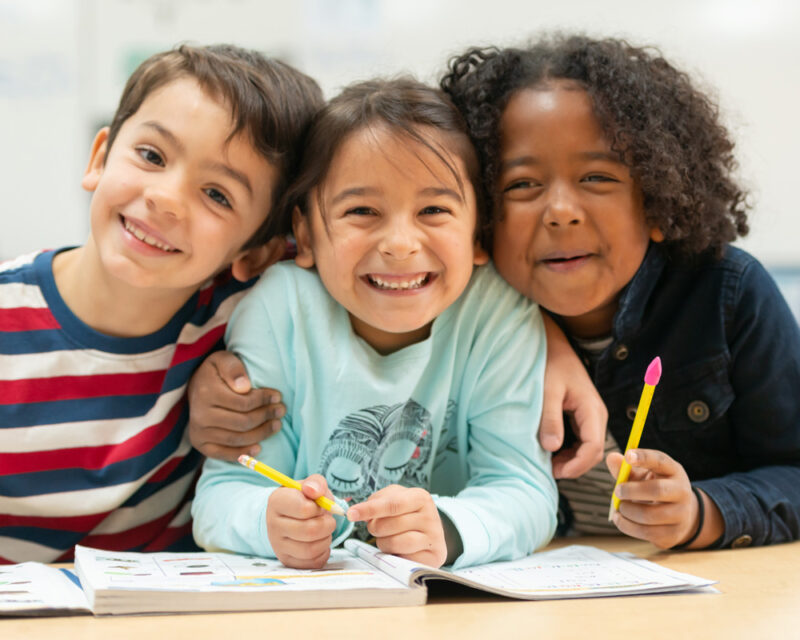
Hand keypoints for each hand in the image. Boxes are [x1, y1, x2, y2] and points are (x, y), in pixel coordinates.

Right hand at [187, 350, 285, 460]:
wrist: (195, 385)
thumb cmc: (216, 372)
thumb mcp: (223, 359)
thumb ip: (234, 369)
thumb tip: (245, 386)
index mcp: (206, 392)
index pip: (243, 403)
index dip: (264, 400)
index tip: (277, 396)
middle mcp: (200, 415)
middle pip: (243, 422)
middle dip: (266, 417)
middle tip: (281, 411)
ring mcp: (199, 431)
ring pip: (237, 439)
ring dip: (261, 434)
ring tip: (276, 425)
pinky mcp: (200, 444)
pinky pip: (223, 454)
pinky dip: (243, 454)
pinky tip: (258, 448)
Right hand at [267, 474, 337, 568]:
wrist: (289, 515)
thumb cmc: (303, 498)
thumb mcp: (310, 485)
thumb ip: (316, 483)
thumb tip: (314, 491)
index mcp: (277, 501)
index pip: (304, 509)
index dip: (319, 507)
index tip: (319, 505)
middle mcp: (273, 525)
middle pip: (309, 531)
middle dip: (328, 525)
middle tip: (329, 520)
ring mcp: (278, 545)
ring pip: (310, 550)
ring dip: (326, 539)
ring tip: (325, 531)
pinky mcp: (286, 560)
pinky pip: (312, 563)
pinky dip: (323, 552)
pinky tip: (320, 542)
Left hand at [347, 486, 446, 567]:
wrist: (431, 533)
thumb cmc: (408, 514)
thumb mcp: (396, 498)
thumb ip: (377, 501)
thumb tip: (357, 512)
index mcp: (420, 498)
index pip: (392, 504)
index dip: (370, 509)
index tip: (351, 514)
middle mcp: (430, 517)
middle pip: (390, 525)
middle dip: (375, 528)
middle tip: (376, 527)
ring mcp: (433, 538)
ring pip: (395, 543)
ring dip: (384, 543)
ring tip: (389, 538)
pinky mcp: (434, 557)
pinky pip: (403, 559)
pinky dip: (395, 555)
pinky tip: (399, 550)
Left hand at [540, 315, 607, 477]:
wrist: (553, 346)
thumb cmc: (549, 364)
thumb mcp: (546, 391)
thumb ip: (550, 418)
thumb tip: (552, 448)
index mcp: (591, 409)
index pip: (593, 448)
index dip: (576, 465)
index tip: (554, 472)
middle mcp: (596, 415)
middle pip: (593, 452)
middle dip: (573, 466)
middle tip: (547, 470)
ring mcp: (591, 416)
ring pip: (587, 448)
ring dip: (570, 459)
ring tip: (546, 462)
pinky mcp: (583, 416)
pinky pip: (581, 440)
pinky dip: (568, 450)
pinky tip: (550, 451)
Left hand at [607, 449, 718, 548]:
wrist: (677, 515)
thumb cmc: (653, 488)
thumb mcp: (642, 475)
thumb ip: (625, 468)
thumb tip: (610, 457)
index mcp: (673, 471)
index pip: (660, 461)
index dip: (644, 457)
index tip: (628, 455)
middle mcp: (682, 491)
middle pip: (657, 490)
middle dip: (632, 491)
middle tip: (617, 491)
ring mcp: (681, 515)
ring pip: (649, 515)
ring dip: (627, 511)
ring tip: (619, 507)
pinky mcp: (673, 534)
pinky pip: (647, 533)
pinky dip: (627, 526)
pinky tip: (620, 519)